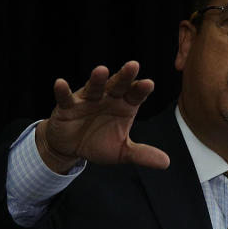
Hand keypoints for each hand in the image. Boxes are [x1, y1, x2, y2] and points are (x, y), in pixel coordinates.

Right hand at [36, 61, 170, 172]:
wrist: (72, 148)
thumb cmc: (100, 143)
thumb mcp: (122, 152)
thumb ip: (142, 154)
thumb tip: (166, 163)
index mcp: (125, 106)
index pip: (135, 95)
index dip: (141, 90)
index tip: (149, 83)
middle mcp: (108, 99)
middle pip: (118, 85)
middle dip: (125, 77)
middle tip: (133, 65)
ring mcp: (87, 100)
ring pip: (94, 87)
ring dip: (97, 80)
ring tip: (101, 70)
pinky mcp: (67, 107)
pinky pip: (65, 98)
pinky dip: (63, 91)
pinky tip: (60, 83)